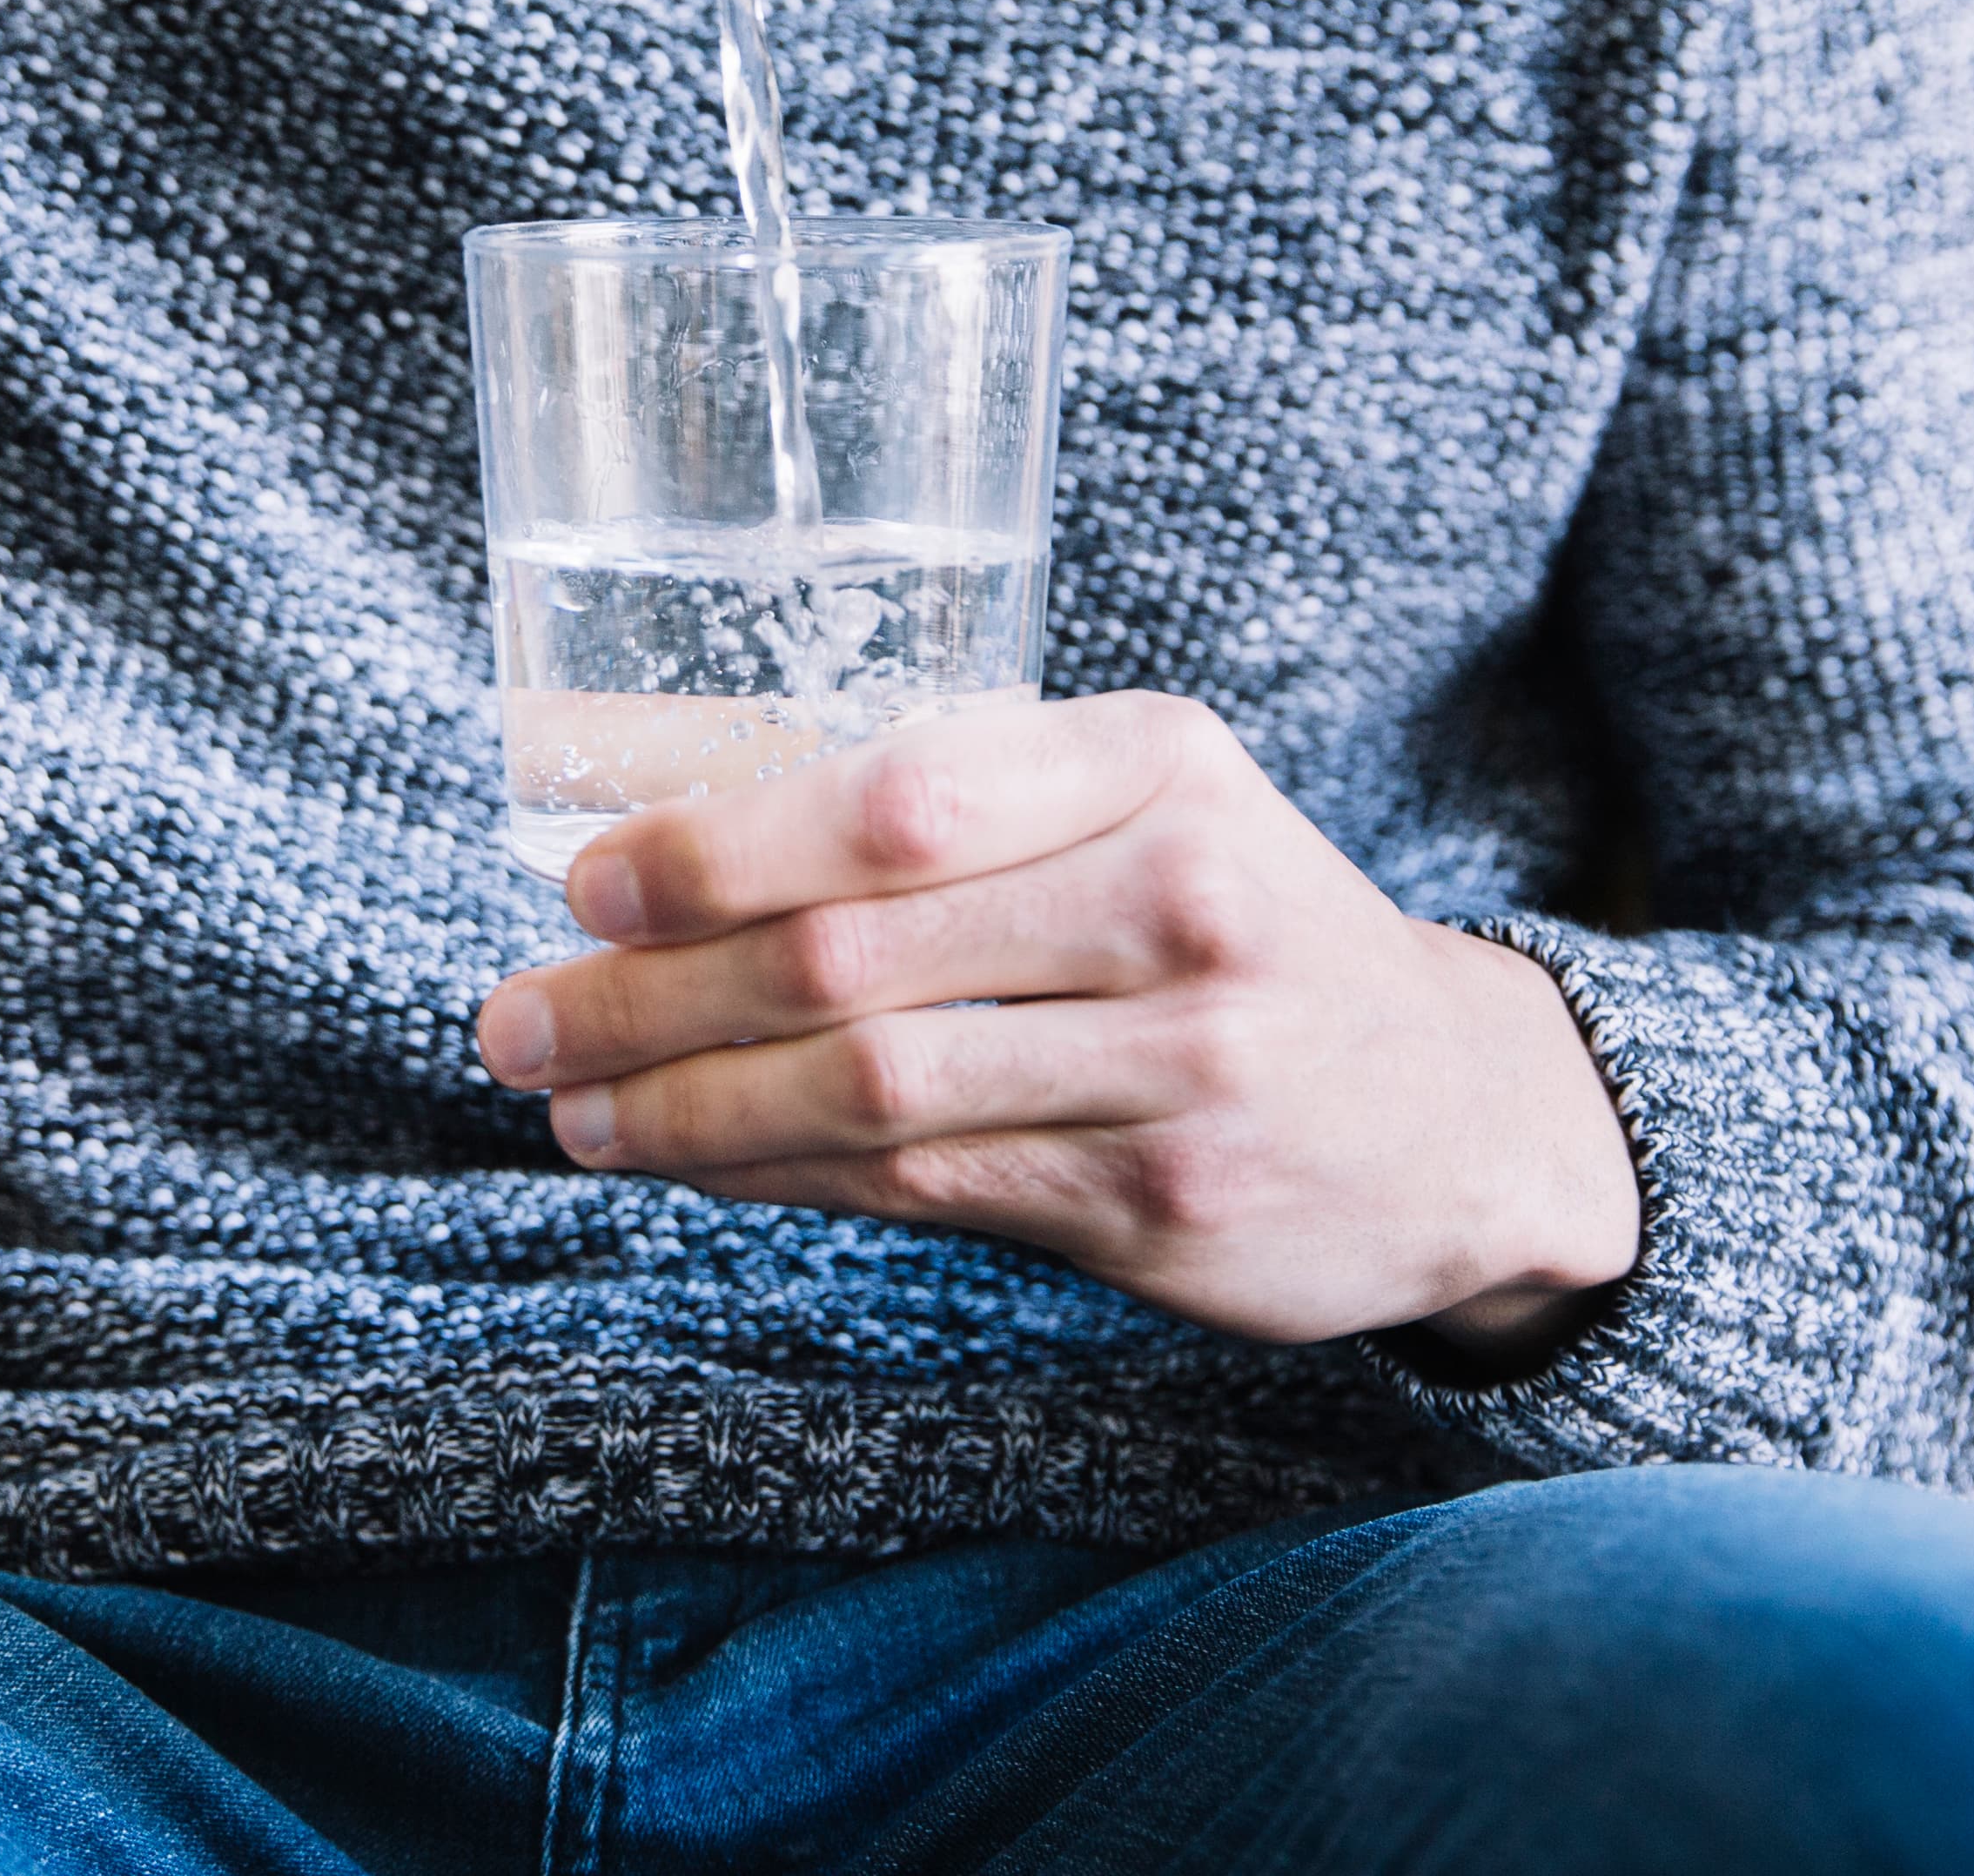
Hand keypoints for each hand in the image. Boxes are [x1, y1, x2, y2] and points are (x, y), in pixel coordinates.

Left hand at [474, 694, 1643, 1354]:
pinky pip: (922, 1187)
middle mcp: (1178, 905)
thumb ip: (972, 805)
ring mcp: (1183, 1069)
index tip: (590, 883)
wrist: (1458, 1112)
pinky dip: (778, 1176)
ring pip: (871, 1091)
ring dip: (685, 1106)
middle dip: (650, 993)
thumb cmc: (1242, 923)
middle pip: (856, 956)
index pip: (903, 798)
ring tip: (566, 1104)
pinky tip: (690, 1162)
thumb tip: (689, 847)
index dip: (723, 847)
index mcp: (1155, 765)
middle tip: (515, 1016)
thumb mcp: (1152, 801)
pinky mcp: (1164, 1208)